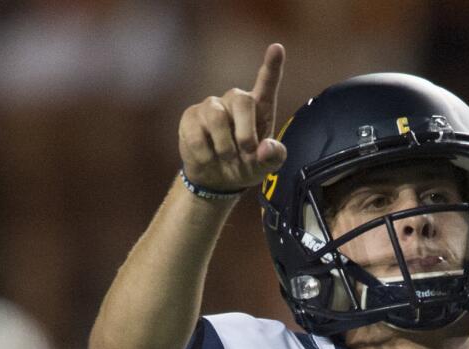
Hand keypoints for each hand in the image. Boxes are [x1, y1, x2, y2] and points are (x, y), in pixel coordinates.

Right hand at [178, 43, 287, 192]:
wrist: (218, 180)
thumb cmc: (246, 165)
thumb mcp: (266, 167)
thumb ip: (273, 157)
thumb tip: (265, 148)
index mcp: (259, 109)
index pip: (266, 83)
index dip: (272, 66)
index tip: (277, 48)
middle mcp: (235, 102)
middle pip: (241, 100)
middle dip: (245, 131)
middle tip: (247, 151)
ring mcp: (211, 107)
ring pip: (217, 117)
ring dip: (225, 146)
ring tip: (227, 158)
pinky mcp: (191, 117)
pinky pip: (197, 133)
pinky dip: (206, 153)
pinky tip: (209, 158)